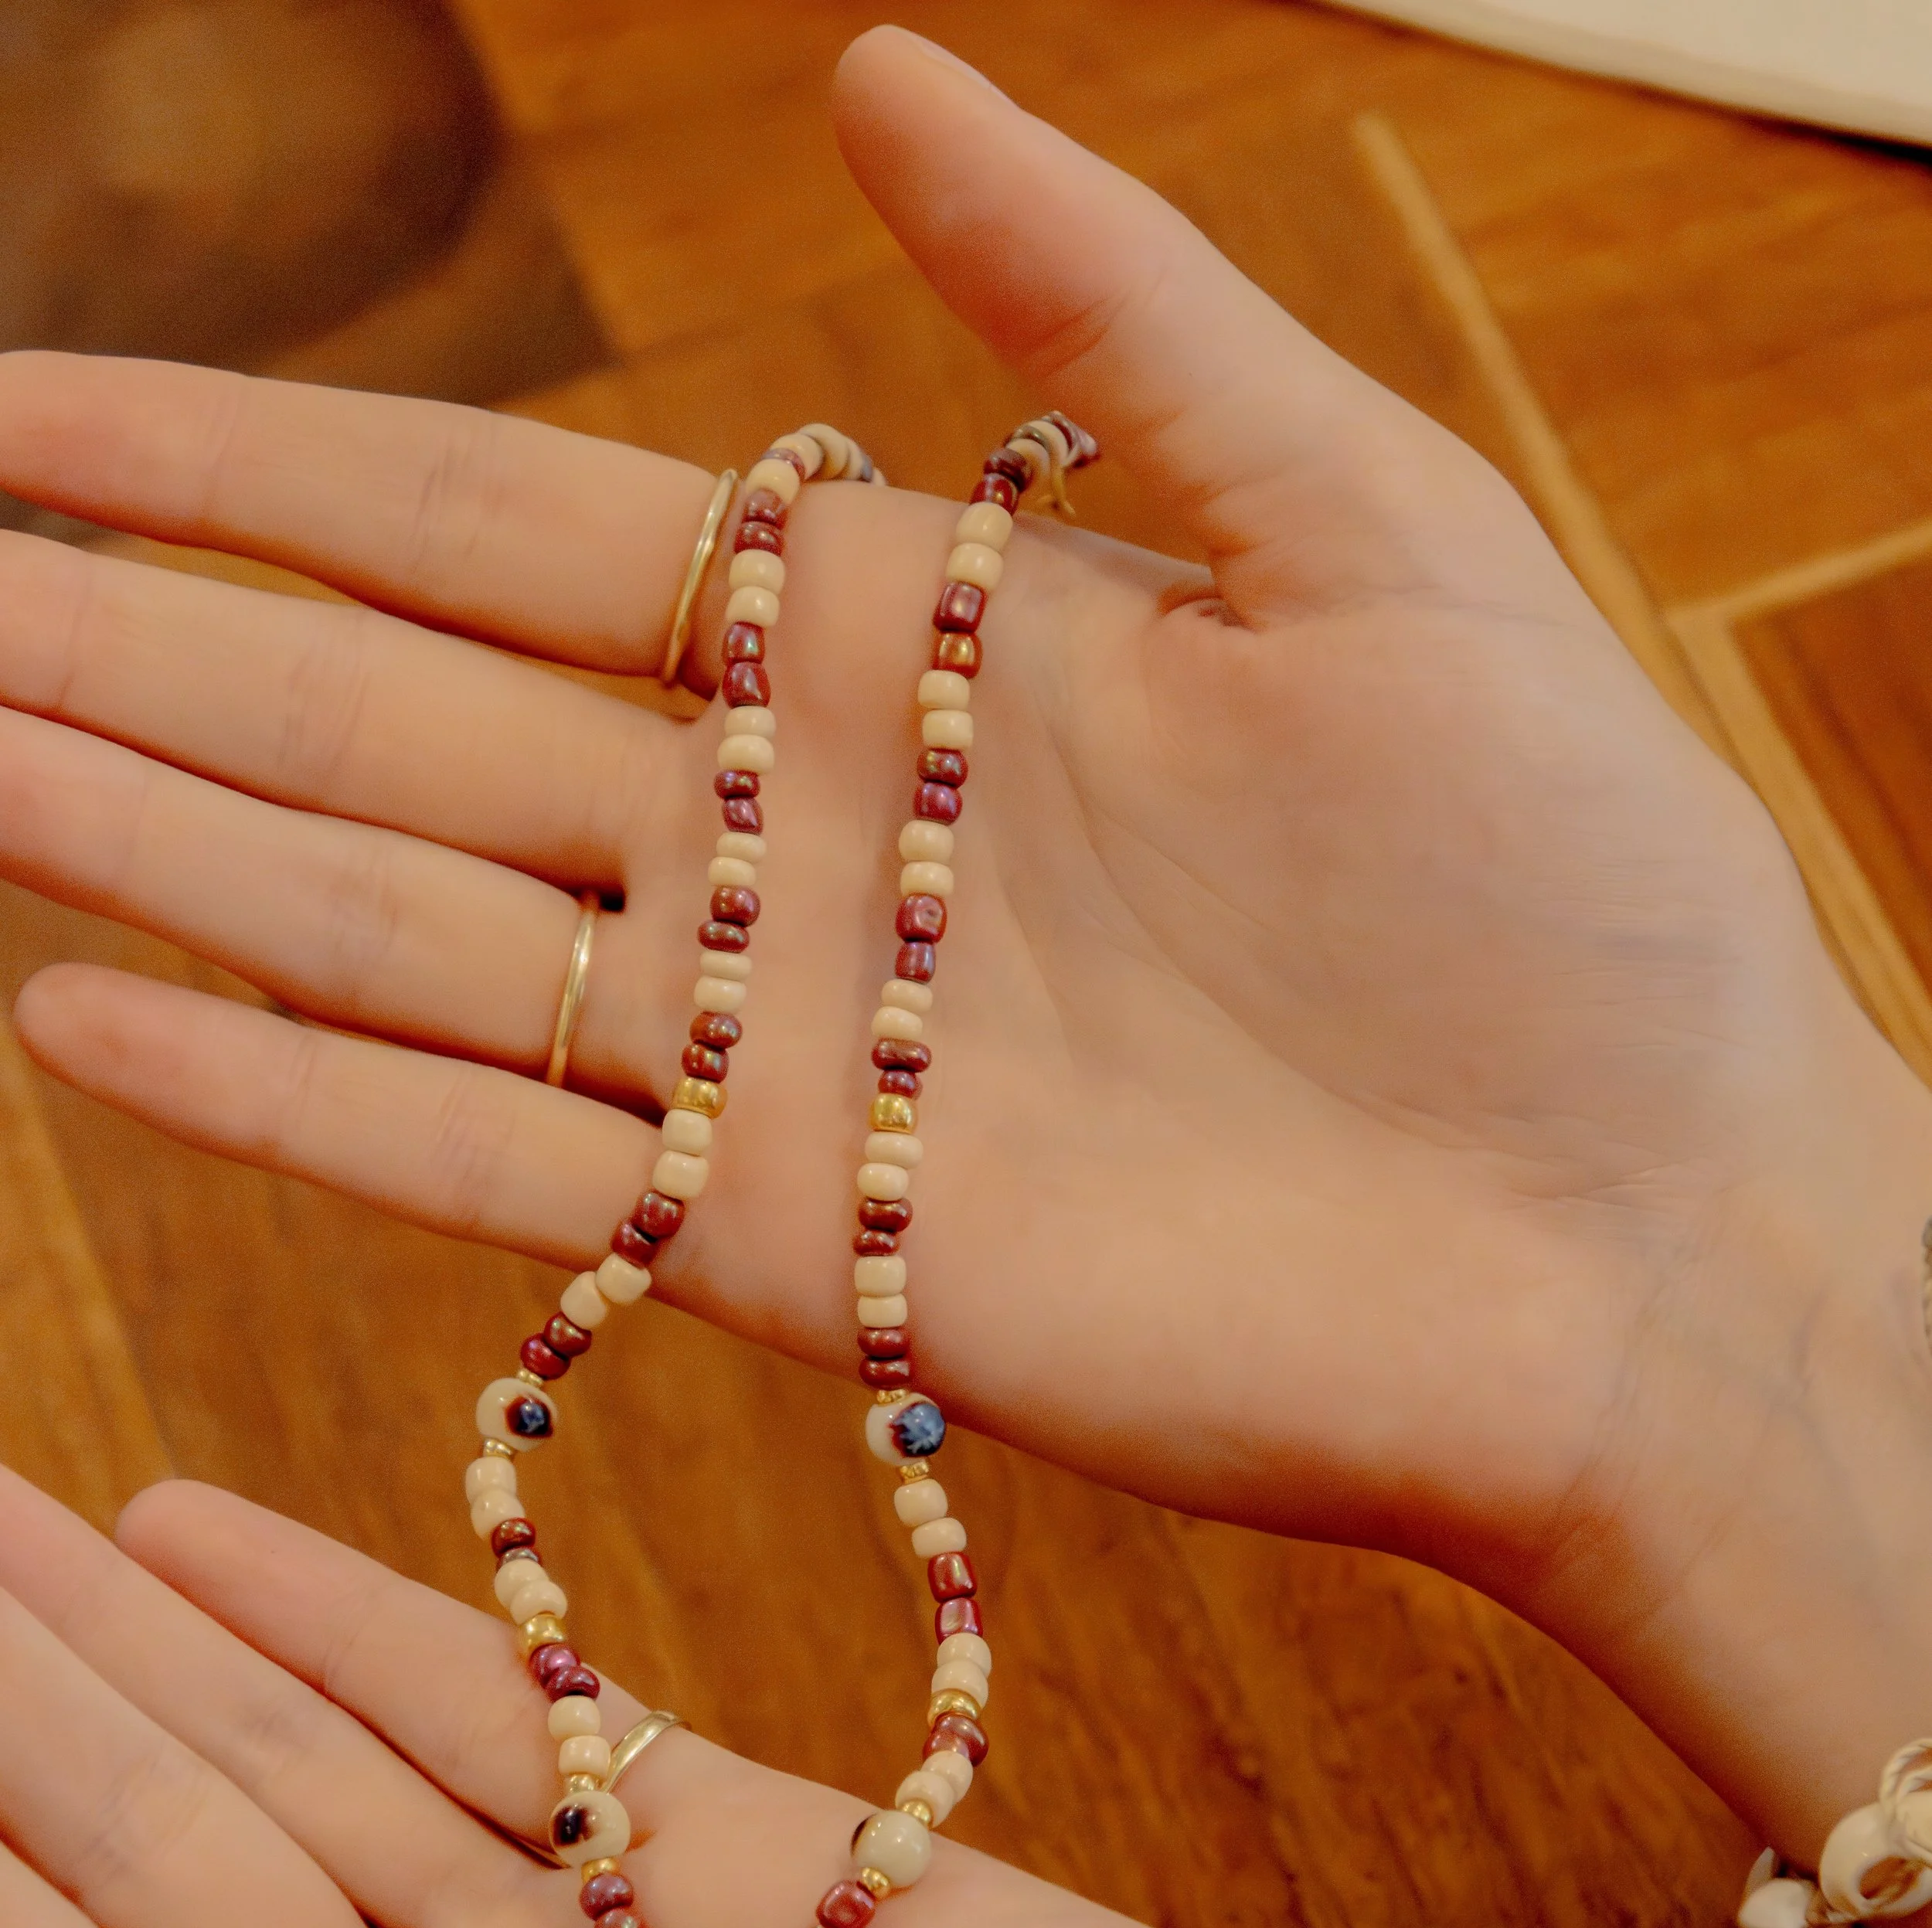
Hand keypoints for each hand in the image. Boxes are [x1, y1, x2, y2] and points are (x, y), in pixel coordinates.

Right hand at [6, 33, 1926, 1865]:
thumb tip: (870, 67)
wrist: (1646, 1231)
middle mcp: (794, 839)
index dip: (256, 464)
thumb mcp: (1365, 526)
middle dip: (143, 648)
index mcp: (901, 637)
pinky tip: (97, 1027)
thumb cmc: (1570, 883)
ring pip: (394, 928)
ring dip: (161, 847)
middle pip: (391, 718)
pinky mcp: (793, 1251)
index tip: (27, 406)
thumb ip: (1113, 306)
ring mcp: (775, 1054)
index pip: (500, 525)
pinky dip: (299, 1107)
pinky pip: (496, 1164)